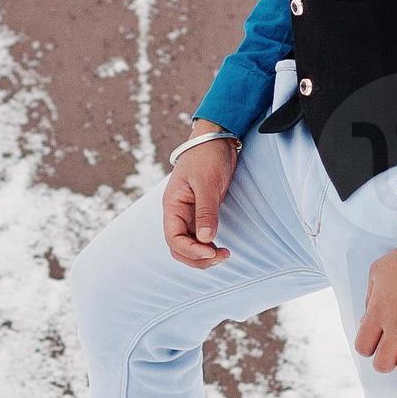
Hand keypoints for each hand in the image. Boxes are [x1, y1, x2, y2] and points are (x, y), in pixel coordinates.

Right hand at [161, 121, 239, 268]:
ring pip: (189, 245)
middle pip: (179, 248)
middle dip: (197, 258)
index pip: (173, 238)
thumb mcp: (207, 183)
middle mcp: (177, 213)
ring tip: (224, 255)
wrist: (216, 139)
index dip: (190, 250)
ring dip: (203, 255)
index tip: (211, 251)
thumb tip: (206, 239)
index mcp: (172, 205)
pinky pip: (200, 237)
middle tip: (221, 257)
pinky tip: (221, 248)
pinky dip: (208, 246)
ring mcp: (189, 214)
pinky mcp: (201, 213)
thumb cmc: (207, 156)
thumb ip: (205, 212)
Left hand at [356, 251, 396, 371]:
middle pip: (383, 365)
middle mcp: (395, 326)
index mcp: (376, 313)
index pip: (363, 348)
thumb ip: (370, 299)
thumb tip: (368, 320)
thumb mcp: (377, 272)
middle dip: (387, 359)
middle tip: (396, 347)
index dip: (369, 347)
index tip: (379, 338)